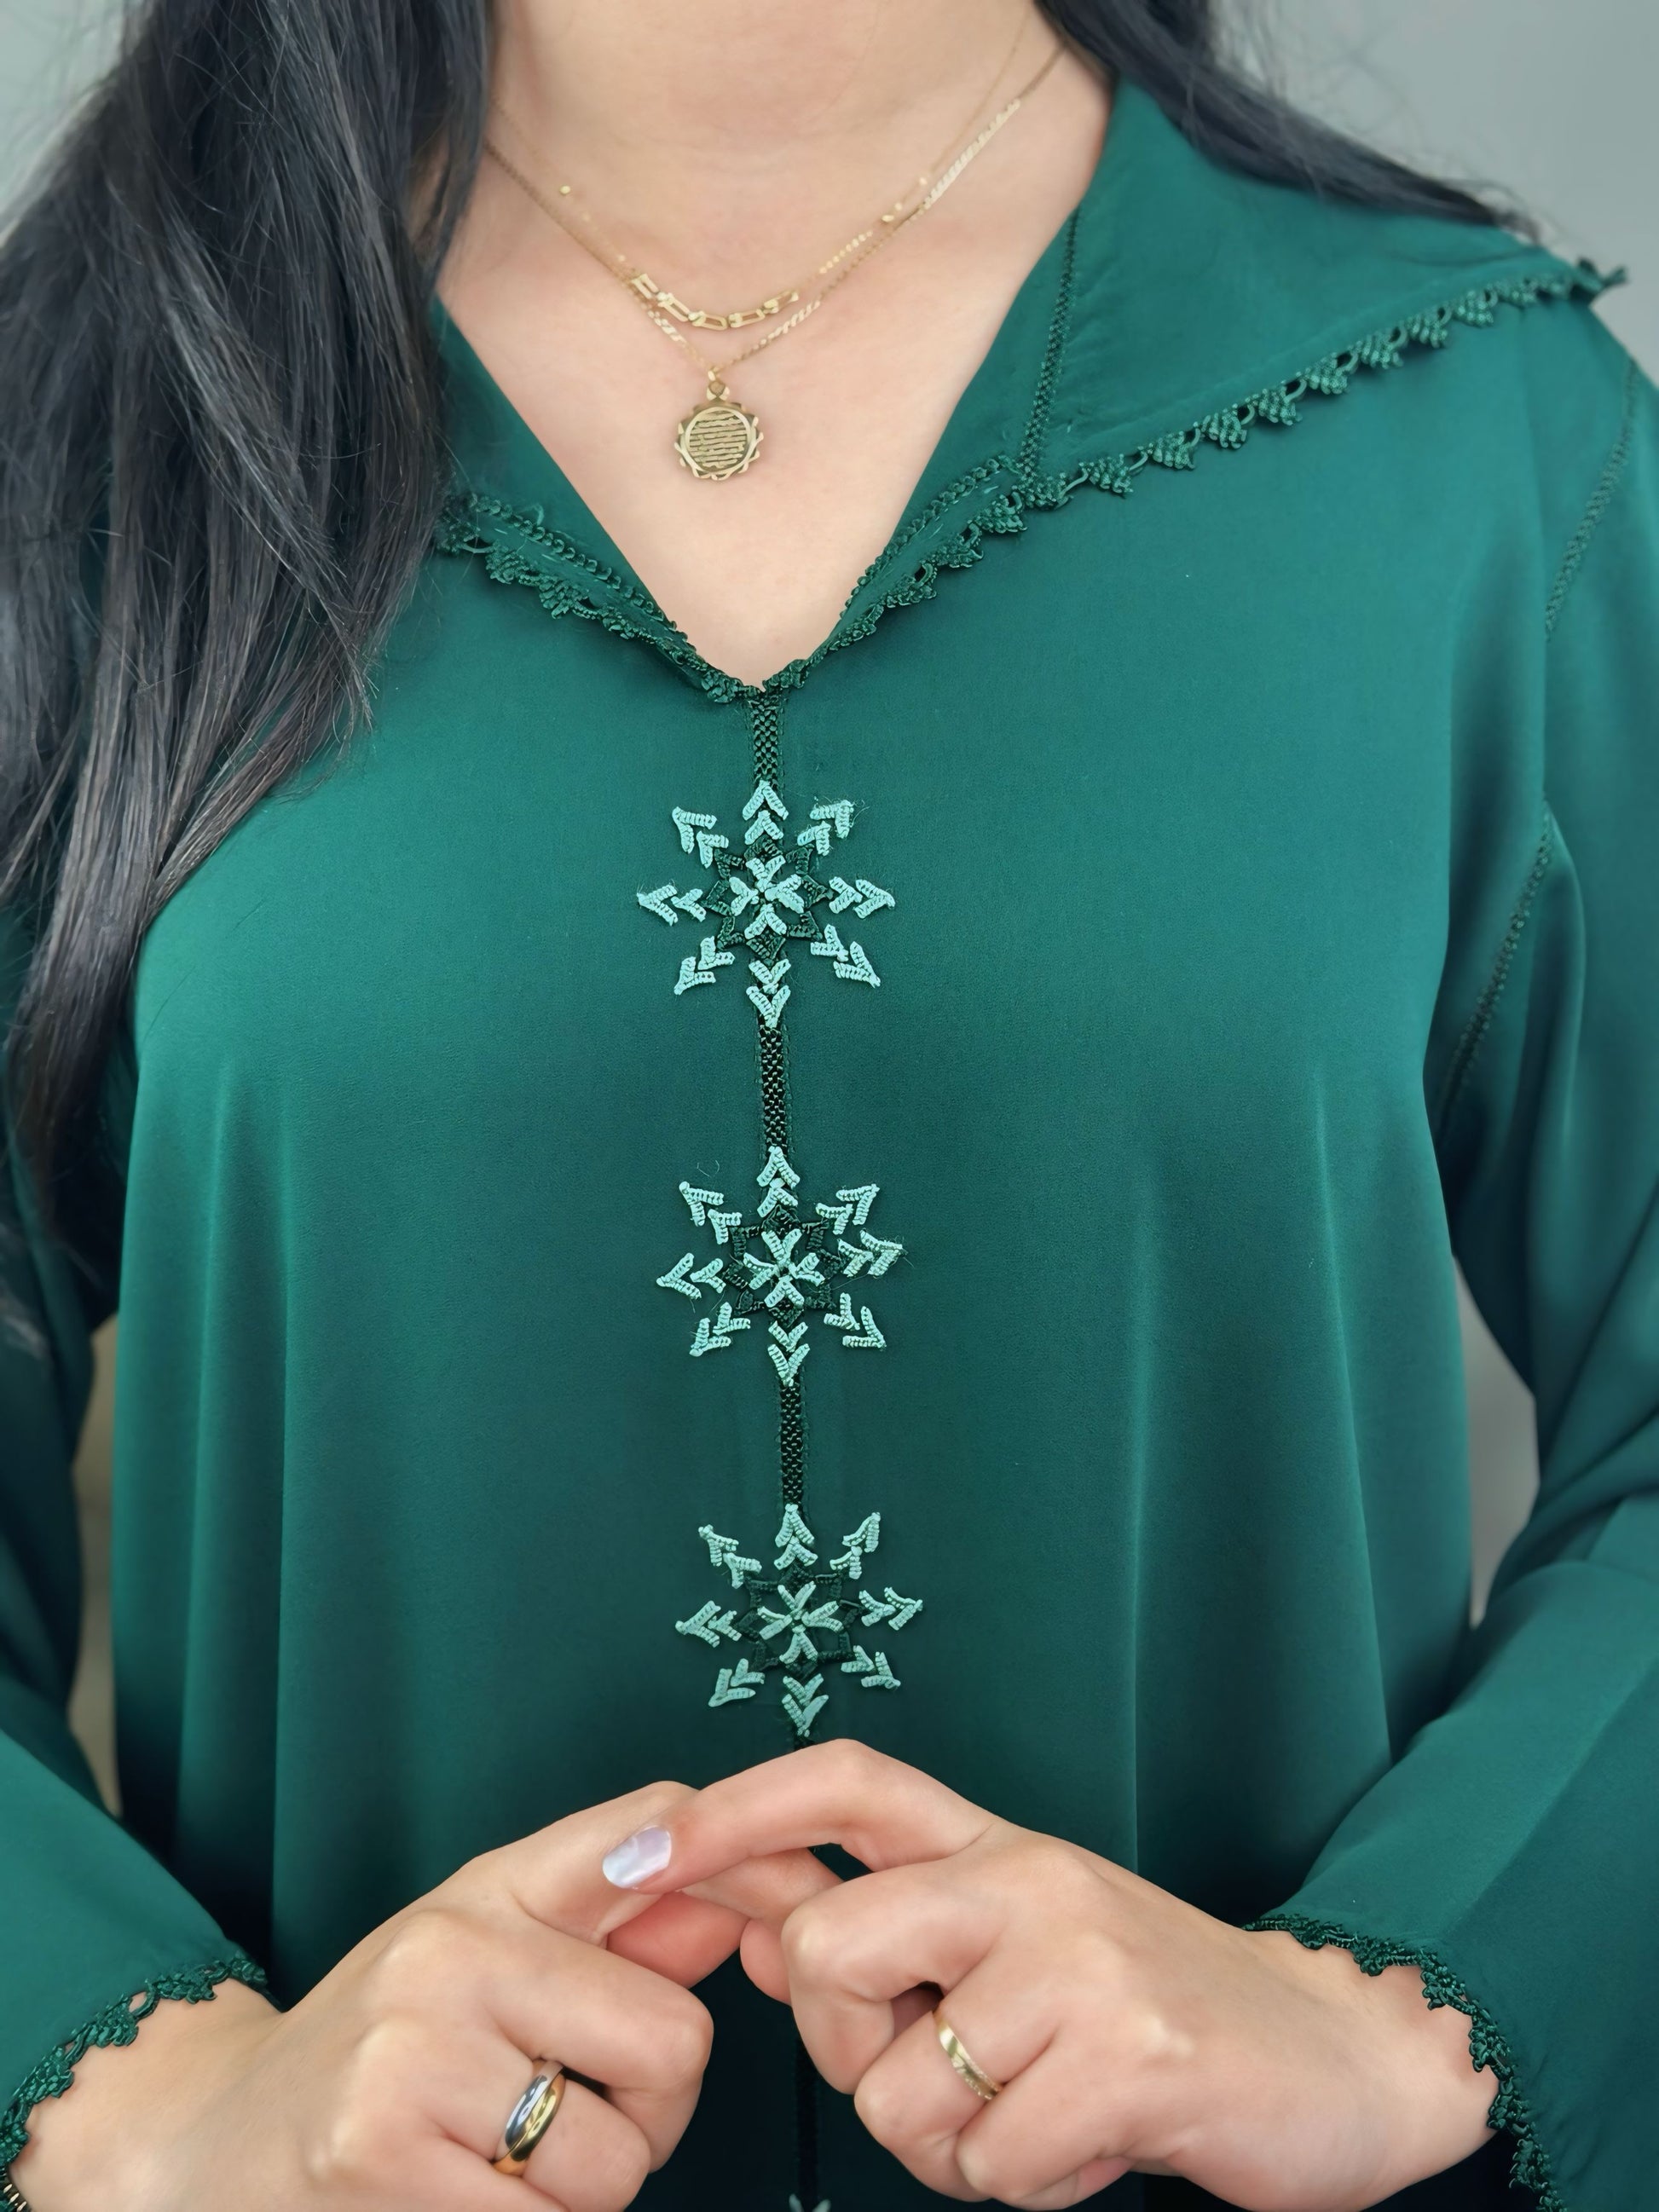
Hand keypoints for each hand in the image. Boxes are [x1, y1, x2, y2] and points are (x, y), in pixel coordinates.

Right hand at [17, 1780, 832, 2211]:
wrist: (217, 2145)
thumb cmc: (382, 2043)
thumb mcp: (484, 1944)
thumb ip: (612, 1922)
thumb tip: (737, 1908)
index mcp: (487, 1888)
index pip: (654, 1837)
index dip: (745, 1875)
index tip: (780, 1918)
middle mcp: (449, 1955)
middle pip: (673, 2044)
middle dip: (646, 2103)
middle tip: (563, 2107)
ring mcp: (412, 2063)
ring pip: (618, 2160)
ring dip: (584, 2186)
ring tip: (500, 2157)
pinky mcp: (388, 2169)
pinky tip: (460, 2195)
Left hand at [601, 1744, 1494, 2210]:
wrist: (1339, 2055)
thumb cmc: (1155, 2011)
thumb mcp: (1027, 1945)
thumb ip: (904, 1933)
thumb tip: (755, 1928)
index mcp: (1001, 1844)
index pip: (848, 1782)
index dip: (736, 1808)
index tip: (640, 1854)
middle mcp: (1030, 1878)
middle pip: (826, 1955)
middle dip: (851, 2049)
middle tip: (947, 2070)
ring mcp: (1080, 1962)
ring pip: (899, 2091)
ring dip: (952, 2145)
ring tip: (1040, 2113)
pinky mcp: (1130, 2056)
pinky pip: (989, 2165)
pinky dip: (1028, 2184)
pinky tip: (1093, 2141)